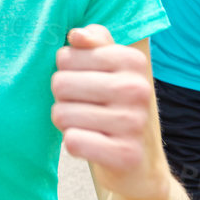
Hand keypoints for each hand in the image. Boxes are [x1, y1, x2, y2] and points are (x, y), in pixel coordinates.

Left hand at [51, 26, 168, 199]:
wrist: (139, 164)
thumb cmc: (114, 107)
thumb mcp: (111, 69)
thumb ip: (95, 42)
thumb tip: (76, 35)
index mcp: (133, 61)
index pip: (65, 56)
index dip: (66, 73)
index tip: (85, 84)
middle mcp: (138, 88)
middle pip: (60, 84)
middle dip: (63, 100)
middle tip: (84, 109)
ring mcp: (134, 122)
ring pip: (61, 114)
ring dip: (67, 124)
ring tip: (88, 127)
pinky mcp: (126, 154)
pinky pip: (73, 141)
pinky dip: (74, 144)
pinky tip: (93, 145)